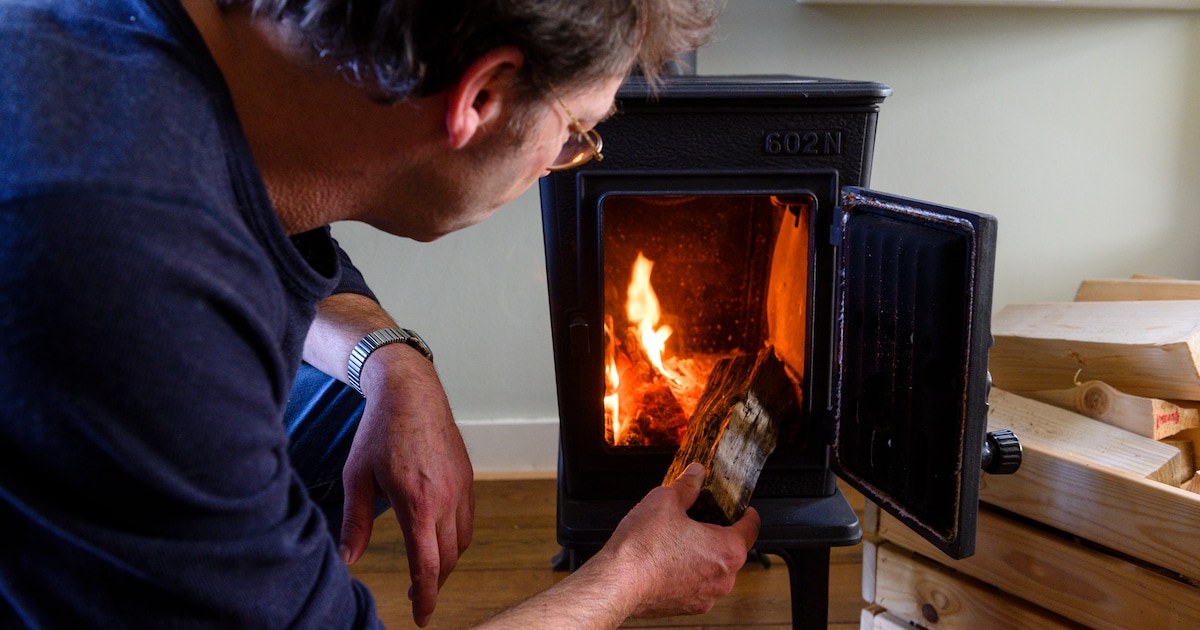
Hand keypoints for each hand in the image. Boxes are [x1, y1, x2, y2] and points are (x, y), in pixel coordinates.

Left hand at [339, 343, 473, 627]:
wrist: (412, 392)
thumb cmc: (381, 430)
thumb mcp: (358, 476)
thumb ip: (354, 522)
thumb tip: (347, 559)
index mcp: (417, 502)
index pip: (427, 563)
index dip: (426, 596)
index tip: (422, 616)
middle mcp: (445, 498)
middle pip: (447, 559)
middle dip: (434, 584)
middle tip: (418, 598)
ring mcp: (461, 488)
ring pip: (462, 542)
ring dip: (446, 562)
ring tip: (427, 571)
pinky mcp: (467, 478)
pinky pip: (468, 521)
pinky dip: (456, 539)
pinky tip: (439, 539)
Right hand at [606, 462, 760, 617]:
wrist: (617, 583)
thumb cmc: (642, 548)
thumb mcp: (665, 500)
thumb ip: (687, 485)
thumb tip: (695, 474)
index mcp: (727, 550)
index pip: (751, 528)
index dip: (747, 514)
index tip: (745, 510)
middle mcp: (723, 578)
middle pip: (731, 550)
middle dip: (716, 533)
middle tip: (698, 519)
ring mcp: (705, 596)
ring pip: (712, 569)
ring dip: (701, 555)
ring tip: (677, 540)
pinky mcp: (687, 607)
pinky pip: (696, 585)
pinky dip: (687, 573)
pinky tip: (667, 560)